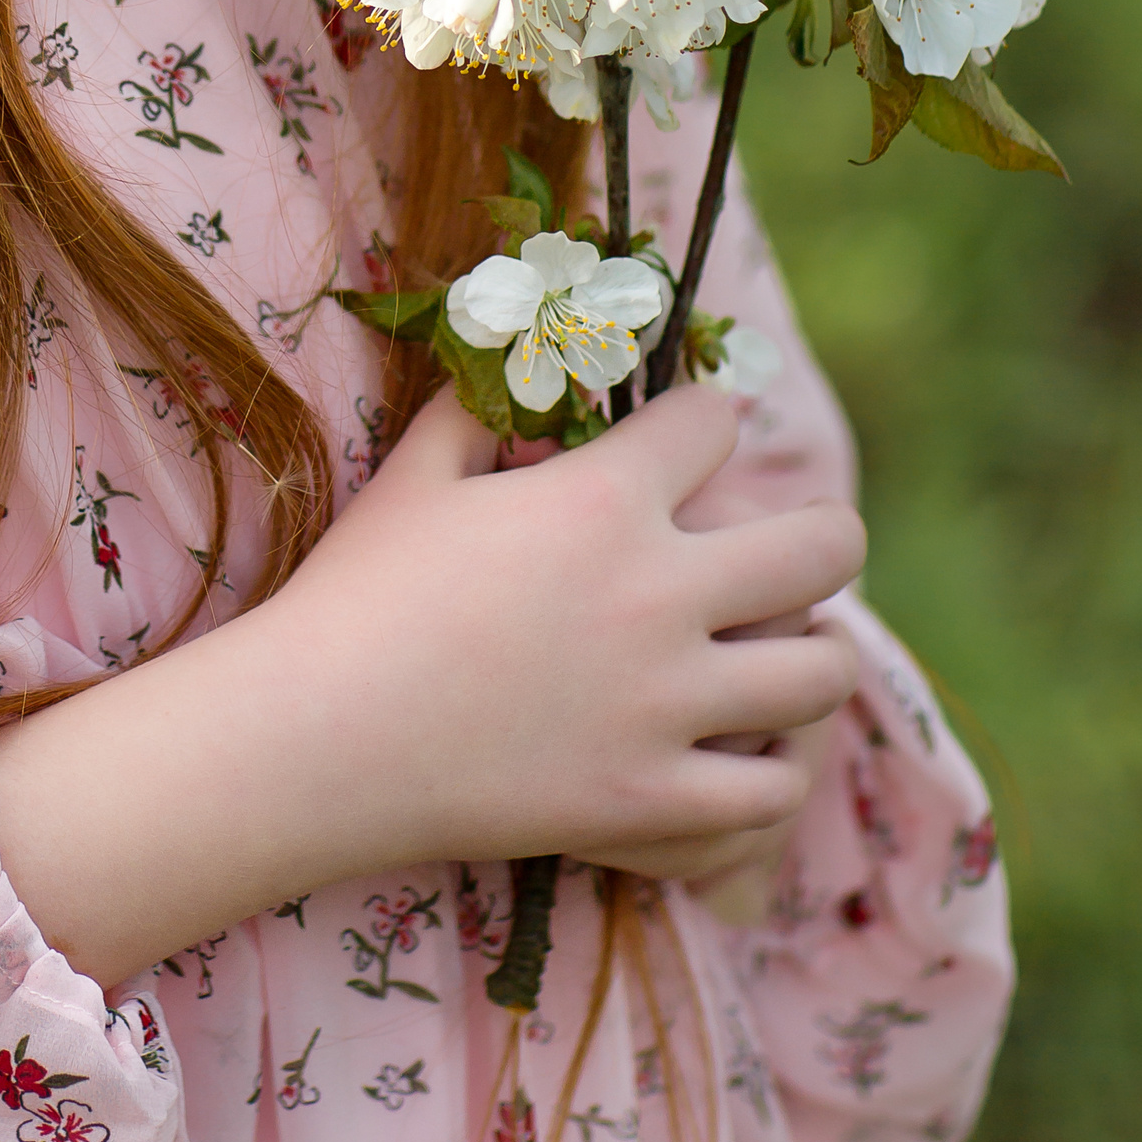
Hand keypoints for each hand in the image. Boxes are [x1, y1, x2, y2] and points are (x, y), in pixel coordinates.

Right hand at [266, 380, 864, 883]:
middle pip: (825, 545)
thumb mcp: (417, 472)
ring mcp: (665, 705)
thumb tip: (513, 341)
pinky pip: (771, 790)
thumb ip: (480, 402)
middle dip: (827, 532)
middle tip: (808, 545)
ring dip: (816, 653)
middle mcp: (658, 593)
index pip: (716, 424)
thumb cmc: (355, 592)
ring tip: (793, 653)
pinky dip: (769, 771)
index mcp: (602, 499)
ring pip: (824, 672)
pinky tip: (747, 754)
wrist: (314, 736)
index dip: (707, 419)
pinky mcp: (653, 800)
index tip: (695, 435)